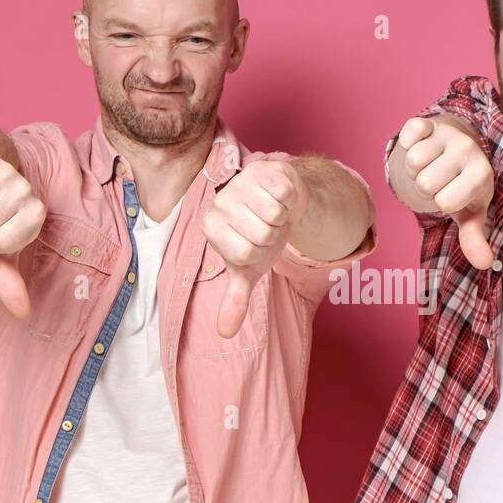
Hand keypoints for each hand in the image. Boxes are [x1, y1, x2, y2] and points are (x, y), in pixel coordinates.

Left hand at [203, 158, 304, 337]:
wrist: (282, 203)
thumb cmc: (261, 236)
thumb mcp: (248, 270)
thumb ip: (235, 300)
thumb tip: (224, 333)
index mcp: (211, 227)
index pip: (244, 253)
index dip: (260, 253)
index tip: (256, 245)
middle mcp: (220, 202)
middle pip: (260, 235)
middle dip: (273, 236)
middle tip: (268, 228)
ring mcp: (240, 183)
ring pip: (274, 214)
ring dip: (283, 218)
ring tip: (274, 213)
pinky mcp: (264, 169)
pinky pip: (284, 194)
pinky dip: (290, 200)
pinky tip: (281, 197)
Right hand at [395, 116, 494, 268]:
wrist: (460, 149)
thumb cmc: (463, 187)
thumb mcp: (470, 213)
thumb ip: (474, 238)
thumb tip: (483, 263)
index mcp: (481, 174)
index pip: (444, 200)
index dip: (442, 201)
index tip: (452, 193)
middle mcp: (468, 149)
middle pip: (424, 182)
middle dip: (426, 185)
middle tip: (439, 179)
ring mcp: (449, 133)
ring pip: (412, 160)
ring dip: (415, 167)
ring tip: (431, 164)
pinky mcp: (430, 120)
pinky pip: (408, 134)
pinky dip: (408, 143)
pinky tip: (423, 145)